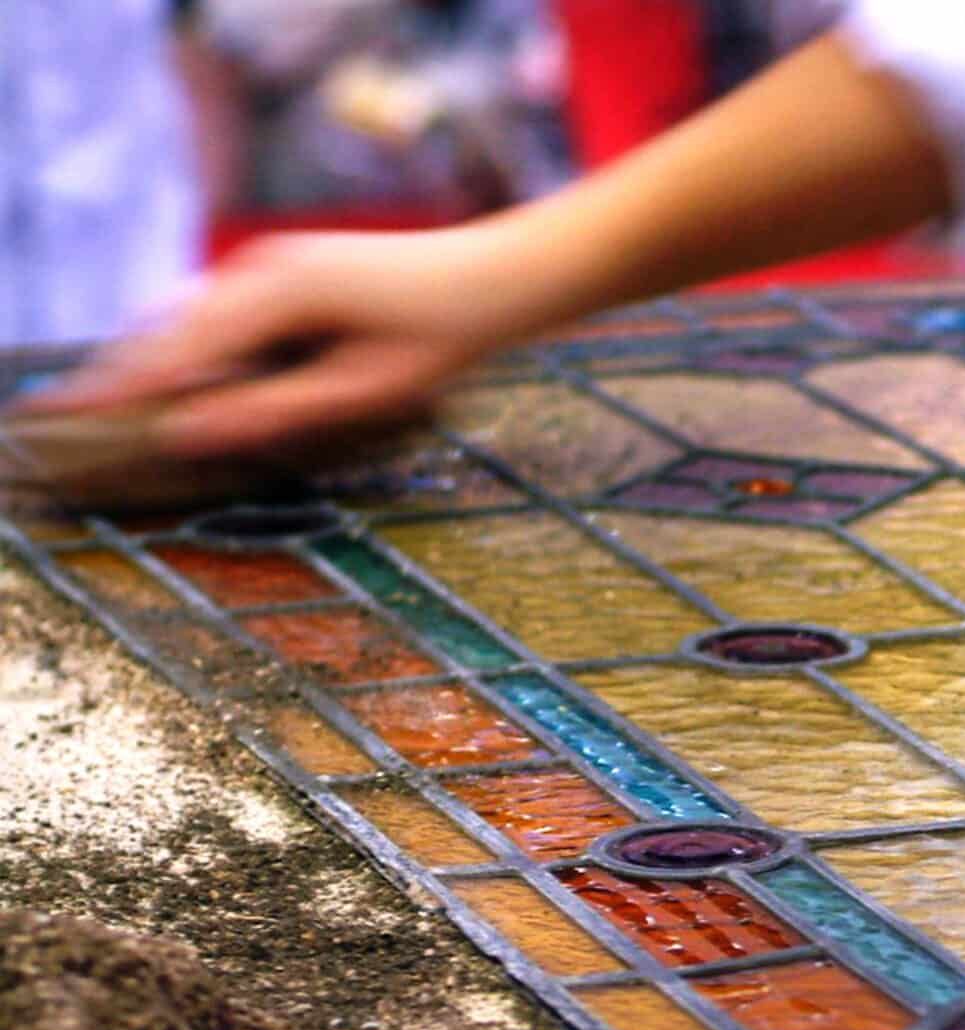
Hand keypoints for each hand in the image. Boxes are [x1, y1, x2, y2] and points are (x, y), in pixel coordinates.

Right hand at [28, 227, 549, 459]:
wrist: (498, 276)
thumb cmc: (445, 338)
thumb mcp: (362, 391)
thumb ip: (272, 412)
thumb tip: (187, 435)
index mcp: (276, 294)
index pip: (176, 349)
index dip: (121, 387)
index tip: (73, 416)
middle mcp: (262, 267)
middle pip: (169, 328)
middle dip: (121, 374)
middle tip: (71, 416)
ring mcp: (273, 264)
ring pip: (190, 318)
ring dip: (153, 360)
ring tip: (108, 406)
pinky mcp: (287, 271)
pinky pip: (220, 311)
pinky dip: (191, 345)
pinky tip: (175, 378)